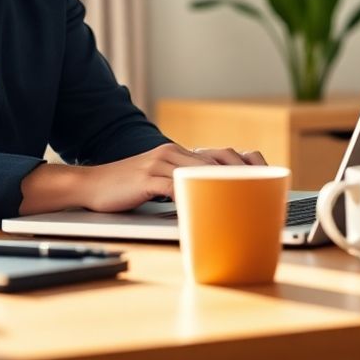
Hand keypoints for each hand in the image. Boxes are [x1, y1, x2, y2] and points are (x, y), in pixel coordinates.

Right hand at [19, 143, 267, 215]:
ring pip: (201, 172)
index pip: (222, 154)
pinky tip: (206, 207)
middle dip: (244, 176)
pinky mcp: (147, 178)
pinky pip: (176, 186)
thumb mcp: (160, 183)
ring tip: (246, 199)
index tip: (269, 180)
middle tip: (266, 192)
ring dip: (225, 185)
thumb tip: (212, 202)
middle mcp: (173, 152)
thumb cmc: (127, 189)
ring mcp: (160, 162)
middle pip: (218, 160)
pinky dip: (193, 196)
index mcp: (180, 153)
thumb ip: (183, 185)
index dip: (247, 164)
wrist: (90, 185)